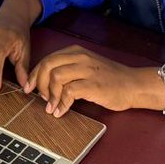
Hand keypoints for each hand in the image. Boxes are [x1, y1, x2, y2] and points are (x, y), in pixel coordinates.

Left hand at [27, 46, 154, 116]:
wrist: (134, 85)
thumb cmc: (111, 79)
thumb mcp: (87, 67)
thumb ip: (69, 70)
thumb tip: (47, 84)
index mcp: (76, 52)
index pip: (48, 59)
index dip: (36, 74)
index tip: (30, 87)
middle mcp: (80, 57)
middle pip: (48, 65)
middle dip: (39, 83)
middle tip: (41, 98)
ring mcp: (87, 70)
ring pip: (56, 77)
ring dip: (50, 95)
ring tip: (52, 107)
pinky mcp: (93, 85)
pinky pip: (69, 92)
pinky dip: (62, 104)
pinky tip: (61, 111)